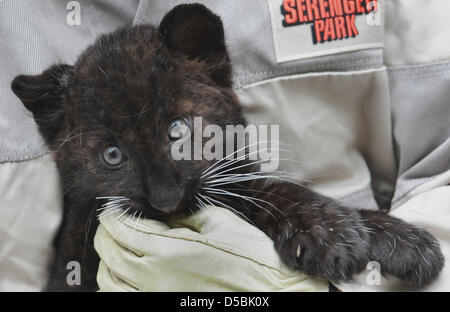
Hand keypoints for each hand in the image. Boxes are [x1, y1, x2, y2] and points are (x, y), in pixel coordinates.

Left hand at [94, 206, 328, 291]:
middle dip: (104, 234)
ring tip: (115, 250)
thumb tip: (166, 213)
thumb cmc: (251, 257)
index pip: (123, 228)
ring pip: (110, 282)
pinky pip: (124, 300)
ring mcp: (157, 298)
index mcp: (169, 250)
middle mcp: (155, 278)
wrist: (273, 292)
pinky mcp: (163, 308)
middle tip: (110, 224)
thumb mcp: (220, 223)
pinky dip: (116, 286)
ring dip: (107, 262)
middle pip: (110, 254)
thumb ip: (186, 215)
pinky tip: (125, 277)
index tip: (113, 209)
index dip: (112, 215)